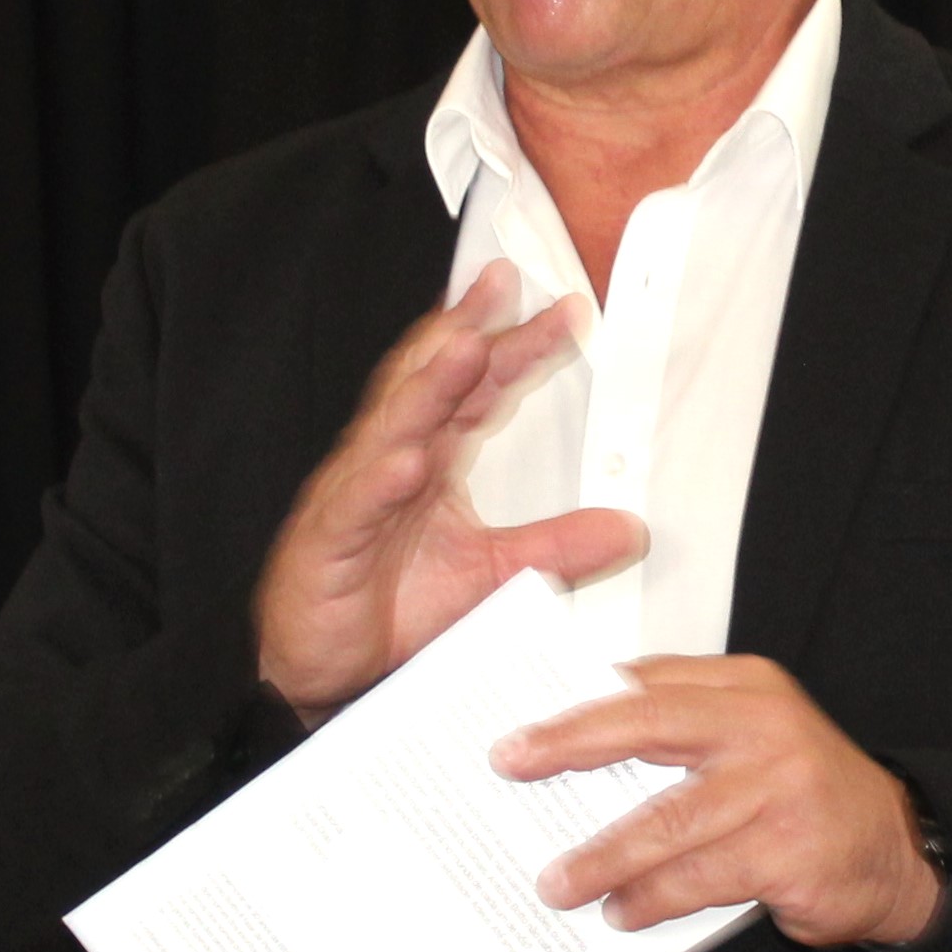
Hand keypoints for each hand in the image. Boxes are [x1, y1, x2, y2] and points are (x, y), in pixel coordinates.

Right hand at [254, 261, 645, 717]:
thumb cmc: (391, 607)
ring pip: (390, 428)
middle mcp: (390, 460)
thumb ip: (557, 546)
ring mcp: (355, 495)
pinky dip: (378, 482)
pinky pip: (355, 506)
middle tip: (502, 284)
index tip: (567, 313)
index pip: (477, 388)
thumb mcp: (495, 574)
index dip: (518, 347)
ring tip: (463, 347)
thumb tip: (629, 528)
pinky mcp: (329, 541)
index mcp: (428, 458)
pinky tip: (404, 462)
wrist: (323, 667)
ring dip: (426, 387)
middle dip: (466, 329)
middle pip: (431, 382)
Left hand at [494, 656, 942, 947]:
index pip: (648, 684)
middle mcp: (762, 727)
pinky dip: (652, 899)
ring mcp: (778, 789)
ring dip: (603, 855)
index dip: (578, 706)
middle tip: (515, 765)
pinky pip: (699, 878)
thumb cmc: (806, 795)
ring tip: (560, 882)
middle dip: (571, 746)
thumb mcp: (751, 739)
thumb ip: (680, 733)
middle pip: (649, 725)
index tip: (522, 731)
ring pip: (667, 820)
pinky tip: (624, 912)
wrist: (896, 849)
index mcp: (746, 688)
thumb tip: (578, 751)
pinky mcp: (787, 852)